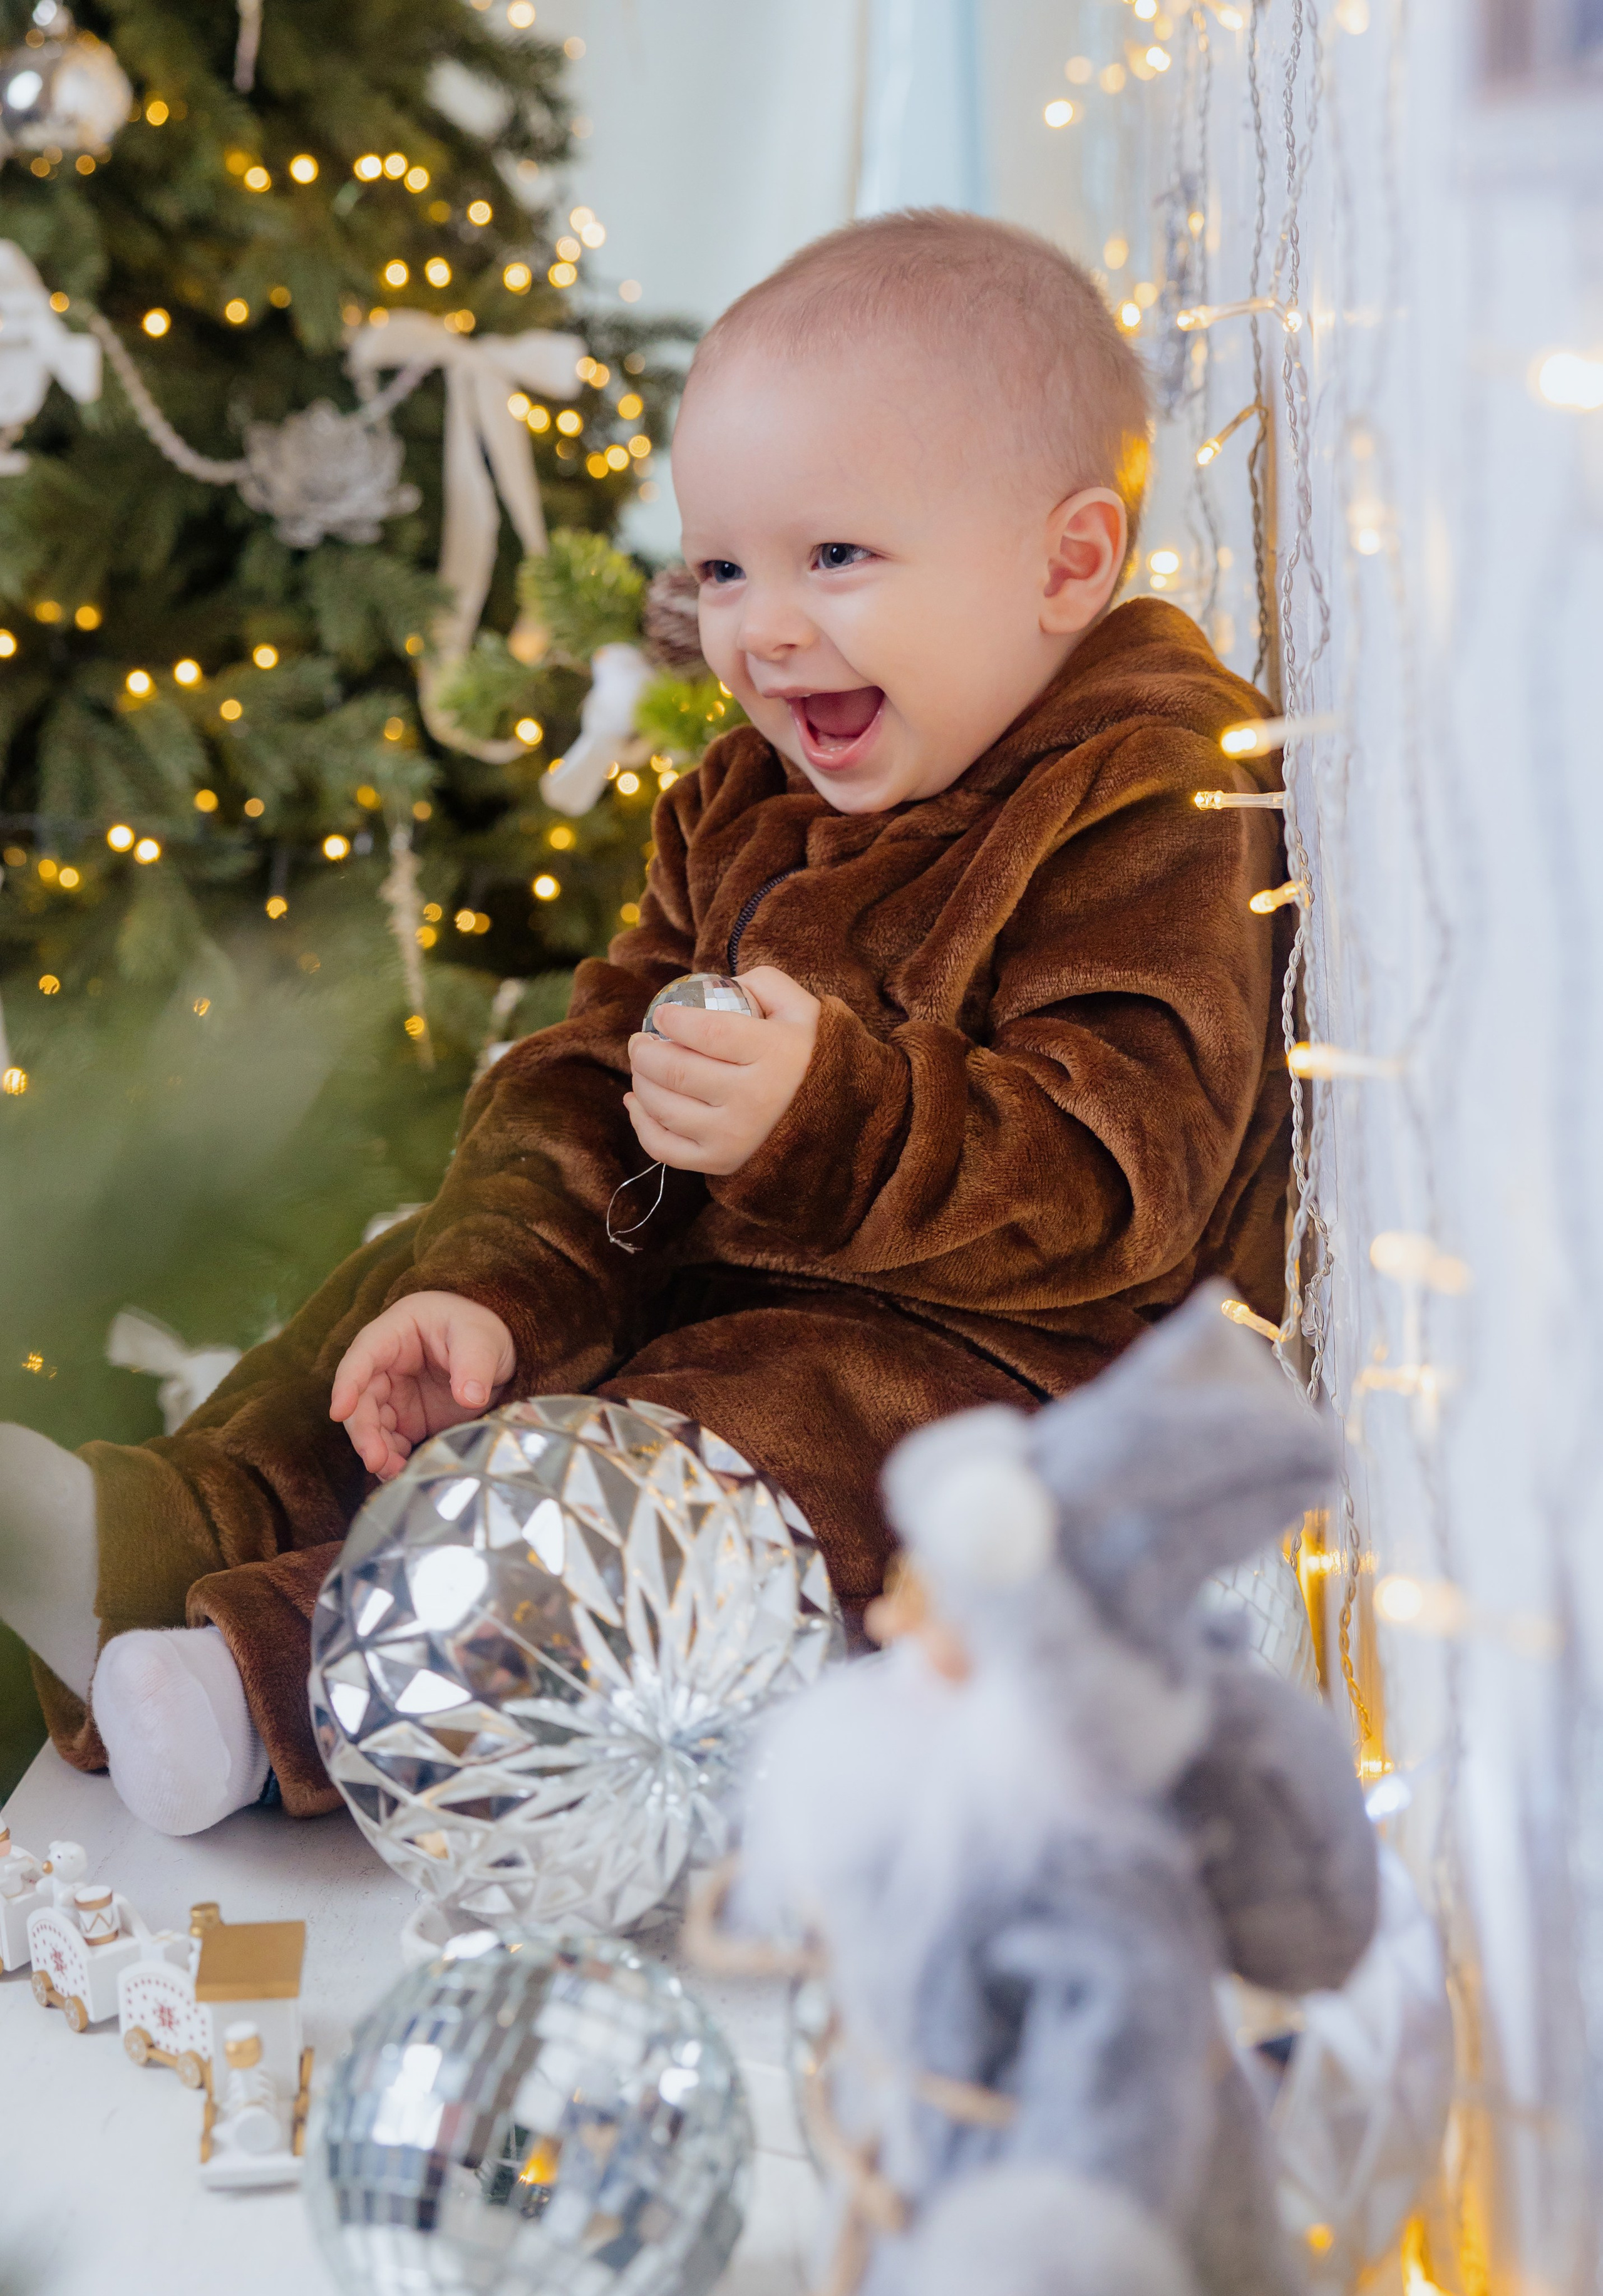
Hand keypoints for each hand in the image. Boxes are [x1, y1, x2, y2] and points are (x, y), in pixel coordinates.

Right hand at [329, 1292, 515, 1481]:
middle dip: (363, 1431)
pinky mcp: (406, 1420)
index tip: (339, 1411)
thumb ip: (475, 1365)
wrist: (497, 1356)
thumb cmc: (481, 1334)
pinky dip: (392, 1459)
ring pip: (370, 1424)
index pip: (363, 1355)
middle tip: (375, 1460)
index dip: (347, 1383)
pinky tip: (402, 1475)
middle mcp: (385, 1365)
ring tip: (393, 1473)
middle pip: (361, 1398)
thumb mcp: (485, 1339)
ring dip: (376, 1450)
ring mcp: (394, 1395)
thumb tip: (469, 1397)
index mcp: (396, 1332)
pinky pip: (390, 1442)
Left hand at [624, 965, 819, 1176]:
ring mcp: (735, 1137)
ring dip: (641, 1082)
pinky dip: (641, 1123)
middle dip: (645, 1051)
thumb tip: (717, 984)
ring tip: (642, 1065)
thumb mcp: (804, 1010)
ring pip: (664, 1108)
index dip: (674, 1019)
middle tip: (640, 1040)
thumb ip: (764, 983)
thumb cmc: (813, 1058)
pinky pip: (664, 1147)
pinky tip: (637, 1101)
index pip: (708, 1031)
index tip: (661, 1014)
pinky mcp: (721, 1163)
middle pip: (677, 1072)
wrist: (840, 1123)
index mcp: (776, 1054)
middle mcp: (754, 1099)